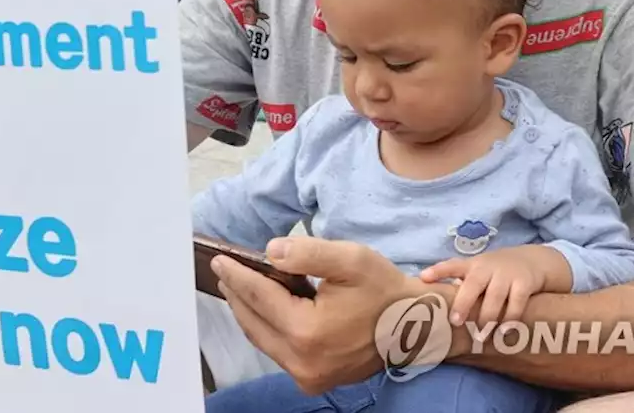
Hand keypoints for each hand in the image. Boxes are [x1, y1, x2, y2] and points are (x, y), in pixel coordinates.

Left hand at [211, 236, 424, 394]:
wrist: (414, 327)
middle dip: (236, 294)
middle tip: (224, 270)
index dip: (237, 275)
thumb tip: (270, 252)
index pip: (259, 297)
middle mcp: (302, 361)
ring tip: (238, 285)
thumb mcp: (351, 259)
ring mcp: (307, 376)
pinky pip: (278, 350)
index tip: (219, 260)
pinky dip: (266, 327)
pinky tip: (264, 307)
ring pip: (263, 339)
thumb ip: (307, 252)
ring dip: (249, 311)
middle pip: (254, 321)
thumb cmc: (383, 290)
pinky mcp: (313, 380)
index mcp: (308, 331)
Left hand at [420, 245, 565, 326]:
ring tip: (481, 335)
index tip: (423, 278)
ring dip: (487, 317)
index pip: (451, 266)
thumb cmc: (496, 272)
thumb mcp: (479, 273)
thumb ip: (463, 287)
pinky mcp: (524, 282)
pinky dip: (511, 318)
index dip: (437, 271)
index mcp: (472, 265)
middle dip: (463, 303)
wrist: (532, 260)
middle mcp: (487, 268)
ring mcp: (506, 274)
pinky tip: (505, 331)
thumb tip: (440, 310)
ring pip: (495, 296)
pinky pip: (517, 303)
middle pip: (473, 284)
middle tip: (456, 322)